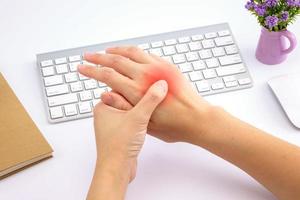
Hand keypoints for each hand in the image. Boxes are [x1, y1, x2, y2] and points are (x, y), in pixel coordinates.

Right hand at [78, 46, 212, 142]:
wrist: (198, 119)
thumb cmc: (174, 126)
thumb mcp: (144, 123)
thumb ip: (124, 106)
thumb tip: (106, 93)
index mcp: (137, 91)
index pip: (107, 75)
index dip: (92, 71)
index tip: (82, 68)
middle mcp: (146, 76)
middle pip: (115, 60)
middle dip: (98, 57)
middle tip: (88, 56)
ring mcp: (157, 68)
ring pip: (131, 52)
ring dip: (115, 50)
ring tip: (106, 50)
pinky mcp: (166, 66)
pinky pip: (146, 53)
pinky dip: (133, 51)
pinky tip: (128, 52)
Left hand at [93, 80, 167, 180]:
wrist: (117, 170)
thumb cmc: (119, 146)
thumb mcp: (138, 117)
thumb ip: (150, 99)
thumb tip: (160, 84)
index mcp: (103, 106)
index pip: (120, 87)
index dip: (135, 85)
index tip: (148, 83)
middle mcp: (105, 115)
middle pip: (126, 98)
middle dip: (139, 98)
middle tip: (154, 94)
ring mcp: (112, 125)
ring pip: (130, 110)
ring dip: (141, 110)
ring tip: (152, 108)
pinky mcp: (120, 134)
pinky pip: (131, 121)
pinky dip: (139, 120)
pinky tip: (148, 121)